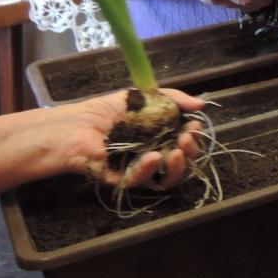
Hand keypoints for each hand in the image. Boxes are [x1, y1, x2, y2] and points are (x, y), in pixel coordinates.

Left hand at [56, 88, 206, 189]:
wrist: (75, 125)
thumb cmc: (106, 110)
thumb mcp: (144, 96)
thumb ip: (174, 99)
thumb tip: (202, 105)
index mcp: (160, 135)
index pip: (184, 141)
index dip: (193, 136)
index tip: (194, 125)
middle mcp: (153, 153)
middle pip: (181, 161)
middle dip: (191, 151)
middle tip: (186, 138)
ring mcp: (139, 169)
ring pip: (167, 178)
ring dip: (178, 167)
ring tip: (176, 152)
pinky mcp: (123, 180)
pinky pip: (141, 181)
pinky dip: (148, 170)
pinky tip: (153, 158)